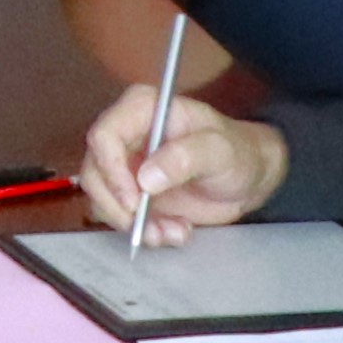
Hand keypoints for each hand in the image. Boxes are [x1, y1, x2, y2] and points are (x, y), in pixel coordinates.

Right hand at [74, 85, 283, 243]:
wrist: (248, 178)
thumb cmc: (236, 151)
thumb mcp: (219, 150)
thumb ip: (185, 157)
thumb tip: (146, 178)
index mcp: (142, 110)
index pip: (104, 135)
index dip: (111, 170)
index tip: (134, 201)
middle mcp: (126, 136)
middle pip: (95, 172)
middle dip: (118, 207)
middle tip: (148, 227)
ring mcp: (126, 166)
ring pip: (102, 199)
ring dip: (133, 225)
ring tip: (172, 232)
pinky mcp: (133, 193)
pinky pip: (121, 217)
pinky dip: (145, 232)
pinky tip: (175, 231)